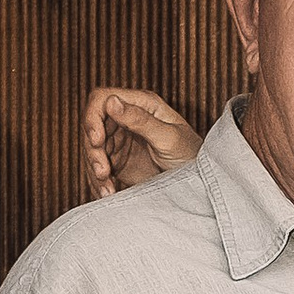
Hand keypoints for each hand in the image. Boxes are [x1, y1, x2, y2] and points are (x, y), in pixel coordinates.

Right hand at [81, 86, 201, 199]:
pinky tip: (108, 194)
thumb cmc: (192, 155)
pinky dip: (99, 182)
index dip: (92, 118)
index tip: (96, 141)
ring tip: (108, 190)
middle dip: (93, 151)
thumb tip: (111, 102)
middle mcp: (127, 119)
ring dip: (94, 170)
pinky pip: (99, 169)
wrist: (200, 184)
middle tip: (103, 172)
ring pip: (93, 150)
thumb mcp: (169, 138)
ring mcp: (121, 141)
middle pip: (93, 127)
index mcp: (140, 104)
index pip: (102, 100)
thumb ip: (140, 120)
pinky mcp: (119, 163)